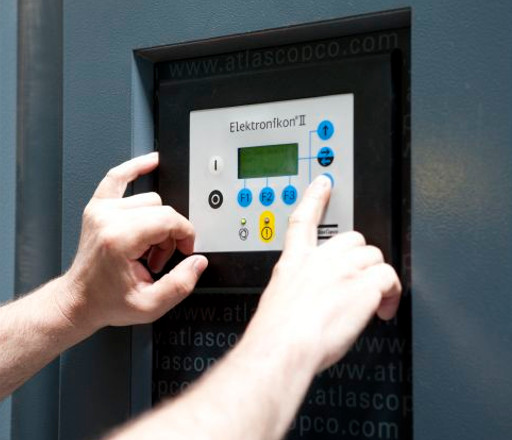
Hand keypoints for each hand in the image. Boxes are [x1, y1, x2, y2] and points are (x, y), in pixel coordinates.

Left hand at [57, 153, 207, 332]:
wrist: (79, 299)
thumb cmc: (107, 301)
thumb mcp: (151, 305)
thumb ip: (181, 284)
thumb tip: (198, 262)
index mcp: (120, 239)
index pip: (169, 219)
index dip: (186, 235)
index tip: (186, 250)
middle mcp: (109, 219)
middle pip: (162, 208)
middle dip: (171, 233)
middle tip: (161, 257)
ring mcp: (101, 210)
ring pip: (150, 198)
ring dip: (158, 220)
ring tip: (149, 247)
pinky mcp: (98, 206)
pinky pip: (118, 176)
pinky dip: (136, 167)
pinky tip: (151, 162)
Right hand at [247, 175, 401, 371]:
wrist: (283, 345)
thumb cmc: (276, 332)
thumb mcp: (278, 300)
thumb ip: (297, 290)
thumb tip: (307, 299)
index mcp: (295, 260)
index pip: (304, 219)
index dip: (315, 198)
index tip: (324, 184)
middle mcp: (320, 260)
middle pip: (353, 239)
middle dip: (358, 259)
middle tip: (356, 283)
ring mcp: (343, 269)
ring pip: (374, 256)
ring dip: (375, 276)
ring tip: (371, 300)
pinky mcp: (364, 285)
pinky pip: (390, 278)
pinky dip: (392, 294)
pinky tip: (382, 310)